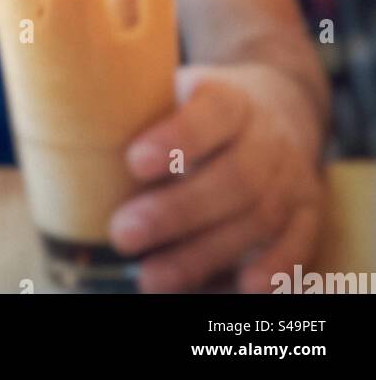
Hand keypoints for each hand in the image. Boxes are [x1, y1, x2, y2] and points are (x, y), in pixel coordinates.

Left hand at [107, 64, 324, 292]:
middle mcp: (266, 138)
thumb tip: (70, 127)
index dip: (176, 139)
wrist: (280, 102)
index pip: (210, 112)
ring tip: (150, 278)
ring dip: (204, 254)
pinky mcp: (309, 212)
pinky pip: (297, 245)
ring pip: (257, 218)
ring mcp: (291, 176)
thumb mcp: (176, 88)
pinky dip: (273, 270)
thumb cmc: (202, 104)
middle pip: (232, 178)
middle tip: (122, 233)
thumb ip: (139, 106)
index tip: (133, 161)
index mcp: (230, 98)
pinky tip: (240, 290)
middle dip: (176, 212)